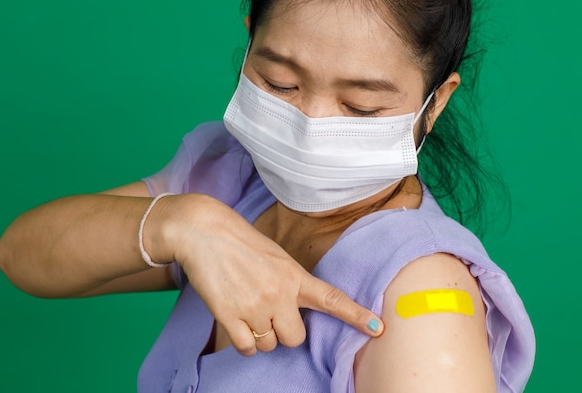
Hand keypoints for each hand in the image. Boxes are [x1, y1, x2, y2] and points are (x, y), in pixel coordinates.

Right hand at [151, 193, 383, 355]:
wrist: (203, 232)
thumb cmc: (239, 241)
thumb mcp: (275, 256)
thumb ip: (289, 282)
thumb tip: (292, 310)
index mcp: (294, 275)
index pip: (331, 298)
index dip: (356, 316)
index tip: (378, 328)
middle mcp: (279, 294)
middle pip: (296, 338)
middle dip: (284, 330)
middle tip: (269, 311)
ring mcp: (255, 307)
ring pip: (270, 345)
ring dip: (261, 335)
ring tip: (247, 308)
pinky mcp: (230, 316)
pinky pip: (248, 349)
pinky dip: (244, 342)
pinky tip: (237, 320)